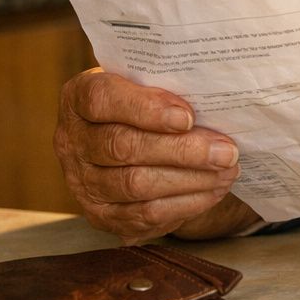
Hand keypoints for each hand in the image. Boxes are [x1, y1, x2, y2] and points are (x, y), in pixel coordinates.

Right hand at [53, 68, 258, 242]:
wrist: (135, 142)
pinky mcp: (102, 215)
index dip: (145, 108)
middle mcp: (71, 141)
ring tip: (227, 170)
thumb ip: (169, 85)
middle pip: (124, 146)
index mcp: (79, 97)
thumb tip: (213, 98)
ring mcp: (82, 182)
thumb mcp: (150, 84)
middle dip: (182, 150)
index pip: (102, 99)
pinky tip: (213, 191)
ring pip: (136, 184)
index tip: (188, 116)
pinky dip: (185, 203)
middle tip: (226, 151)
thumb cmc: (148, 105)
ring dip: (190, 179)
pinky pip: (145, 214)